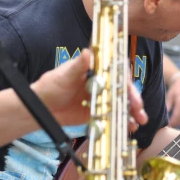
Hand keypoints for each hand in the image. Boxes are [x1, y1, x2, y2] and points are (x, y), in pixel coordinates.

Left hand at [33, 49, 147, 128]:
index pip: (116, 71)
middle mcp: (101, 83)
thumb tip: (88, 52)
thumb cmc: (50, 87)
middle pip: (122, 89)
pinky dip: (122, 121)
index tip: (131, 87)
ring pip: (121, 103)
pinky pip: (113, 116)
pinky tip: (129, 127)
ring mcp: (101, 98)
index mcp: (95, 70)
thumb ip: (78, 66)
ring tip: (139, 121)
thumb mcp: (64, 75)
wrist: (40, 109)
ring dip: (132, 111)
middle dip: (133, 98)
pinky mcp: (98, 112)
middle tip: (138, 108)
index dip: (126, 79)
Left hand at [166, 73, 179, 126]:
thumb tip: (164, 116)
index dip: (171, 123)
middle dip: (174, 125)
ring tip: (169, 127)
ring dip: (177, 124)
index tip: (166, 127)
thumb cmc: (175, 89)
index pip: (176, 116)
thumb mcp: (169, 96)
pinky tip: (174, 123)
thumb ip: (168, 106)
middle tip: (166, 129)